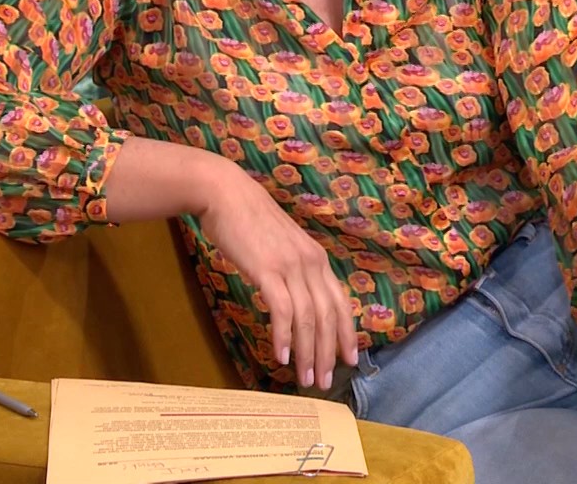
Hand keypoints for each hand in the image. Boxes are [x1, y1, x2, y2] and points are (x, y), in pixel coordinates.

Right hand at [195, 163, 358, 389]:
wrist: (226, 194)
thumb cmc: (249, 220)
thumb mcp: (282, 246)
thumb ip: (294, 270)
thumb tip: (296, 300)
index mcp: (317, 259)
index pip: (341, 302)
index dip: (347, 334)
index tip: (350, 360)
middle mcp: (311, 263)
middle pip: (328, 316)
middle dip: (328, 353)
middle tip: (325, 382)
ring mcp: (291, 266)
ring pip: (309, 318)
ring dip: (308, 352)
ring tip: (306, 378)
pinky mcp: (268, 269)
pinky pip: (282, 309)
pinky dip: (283, 335)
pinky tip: (280, 356)